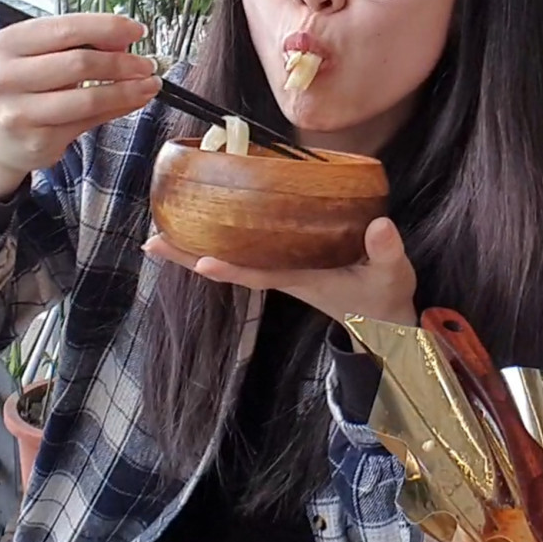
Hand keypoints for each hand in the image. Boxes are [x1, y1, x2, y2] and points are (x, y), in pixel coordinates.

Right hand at [0, 13, 160, 197]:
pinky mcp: (38, 141)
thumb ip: (76, 44)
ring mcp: (20, 112)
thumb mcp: (38, 55)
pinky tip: (133, 100)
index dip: (108, 27)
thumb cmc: (23, 87)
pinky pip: (90, 121)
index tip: (137, 30)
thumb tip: (124, 40)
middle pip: (80, 63)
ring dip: (128, 90)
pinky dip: (119, 109)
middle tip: (147, 64)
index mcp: (8, 44)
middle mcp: (7, 77)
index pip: (67, 29)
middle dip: (123, 62)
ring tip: (149, 84)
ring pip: (89, 98)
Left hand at [143, 217, 417, 326]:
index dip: (232, 270)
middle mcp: (283, 273)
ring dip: (195, 245)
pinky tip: (202, 221)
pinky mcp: (284, 260)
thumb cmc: (383, 298)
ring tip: (158, 233)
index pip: (260, 274)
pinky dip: (220, 237)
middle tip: (150, 243)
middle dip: (190, 255)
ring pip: (231, 257)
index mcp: (303, 279)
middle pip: (229, 265)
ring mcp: (280, 268)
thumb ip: (387, 251)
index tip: (202, 263)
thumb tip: (380, 225)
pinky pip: (244, 249)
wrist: (383, 320)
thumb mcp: (392, 275)